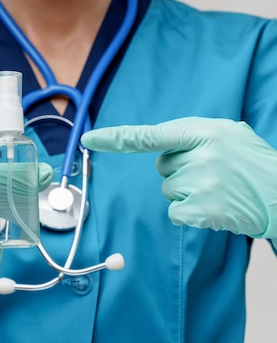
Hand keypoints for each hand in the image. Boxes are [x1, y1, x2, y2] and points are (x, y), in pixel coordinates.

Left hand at [82, 118, 276, 237]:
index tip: (89, 139)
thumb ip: (194, 133)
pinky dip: (190, 212)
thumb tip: (161, 143)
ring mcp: (200, 184)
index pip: (151, 135)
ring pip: (168, 189)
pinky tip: (214, 206)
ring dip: (187, 191)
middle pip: (162, 166)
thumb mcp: (227, 132)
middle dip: (180, 169)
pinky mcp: (201, 210)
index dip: (117, 138)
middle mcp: (200, 155)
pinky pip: (175, 211)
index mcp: (203, 131)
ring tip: (218, 188)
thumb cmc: (252, 162)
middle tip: (212, 171)